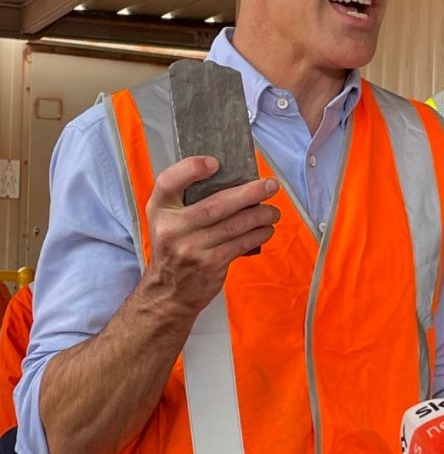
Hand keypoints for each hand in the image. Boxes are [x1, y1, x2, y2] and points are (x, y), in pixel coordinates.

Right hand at [143, 156, 279, 316]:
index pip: (168, 182)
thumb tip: (234, 179)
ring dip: (260, 215)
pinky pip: (240, 243)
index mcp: (159, 209)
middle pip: (215, 205)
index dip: (191, 169)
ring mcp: (191, 247)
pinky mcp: (210, 264)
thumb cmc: (175, 246)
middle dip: (249, 194)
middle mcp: (172, 228)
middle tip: (270, 185)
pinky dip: (258, 234)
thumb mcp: (168, 219)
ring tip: (273, 211)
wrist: (168, 290)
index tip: (215, 162)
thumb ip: (187, 199)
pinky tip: (267, 229)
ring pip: (234, 225)